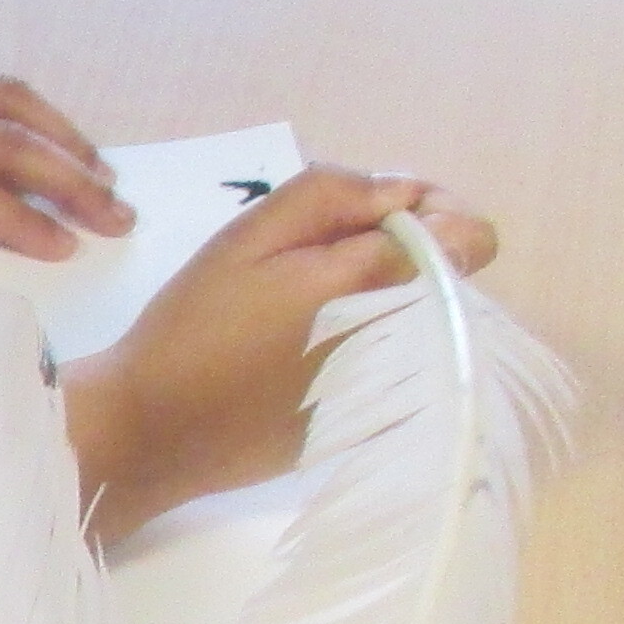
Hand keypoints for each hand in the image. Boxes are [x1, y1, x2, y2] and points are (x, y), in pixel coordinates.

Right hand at [63, 159, 497, 536]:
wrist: (152, 432)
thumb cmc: (192, 327)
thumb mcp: (245, 238)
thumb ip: (330, 196)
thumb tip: (399, 191)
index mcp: (378, 283)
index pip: (470, 235)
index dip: (431, 213)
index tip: (374, 217)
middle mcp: (406, 339)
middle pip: (449, 278)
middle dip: (398, 254)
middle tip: (320, 262)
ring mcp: (394, 391)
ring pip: (424, 323)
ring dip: (381, 302)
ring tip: (305, 312)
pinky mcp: (371, 426)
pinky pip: (396, 367)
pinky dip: (362, 349)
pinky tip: (299, 357)